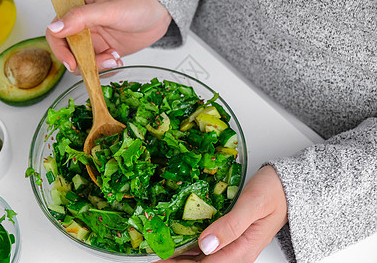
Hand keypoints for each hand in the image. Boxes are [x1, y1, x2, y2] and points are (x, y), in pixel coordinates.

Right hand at [45, 0, 171, 74]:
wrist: (160, 12)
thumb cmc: (137, 3)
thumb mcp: (109, 9)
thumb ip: (81, 17)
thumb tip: (56, 27)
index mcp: (77, 12)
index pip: (56, 34)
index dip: (60, 51)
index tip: (72, 63)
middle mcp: (83, 28)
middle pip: (69, 54)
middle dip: (84, 62)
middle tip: (104, 61)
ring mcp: (95, 42)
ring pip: (84, 63)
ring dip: (99, 66)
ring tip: (115, 57)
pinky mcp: (106, 52)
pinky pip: (99, 67)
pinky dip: (107, 69)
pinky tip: (118, 59)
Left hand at [157, 165, 287, 262]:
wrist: (288, 186)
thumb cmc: (274, 192)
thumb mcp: (252, 205)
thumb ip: (230, 226)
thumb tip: (206, 245)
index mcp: (242, 250)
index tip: (160, 258)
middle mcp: (236, 252)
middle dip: (176, 261)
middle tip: (153, 255)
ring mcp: (232, 246)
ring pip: (200, 258)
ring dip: (179, 256)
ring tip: (158, 249)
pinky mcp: (229, 237)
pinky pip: (205, 247)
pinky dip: (188, 246)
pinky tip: (175, 242)